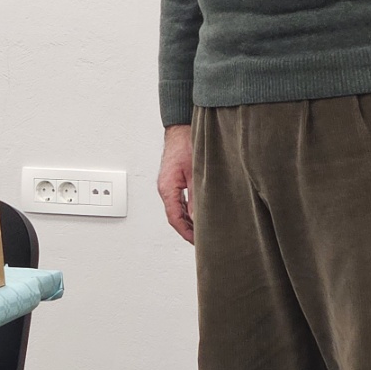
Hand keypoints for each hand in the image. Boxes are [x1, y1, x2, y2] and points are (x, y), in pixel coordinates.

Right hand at [158, 124, 193, 243]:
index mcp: (167, 187)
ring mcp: (170, 184)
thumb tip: (199, 218)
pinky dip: (190, 210)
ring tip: (205, 231)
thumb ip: (197, 196)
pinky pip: (181, 201)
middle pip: (175, 216)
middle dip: (189, 230)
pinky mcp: (175, 180)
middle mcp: (166, 188)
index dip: (186, 232)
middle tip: (204, 241)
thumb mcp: (196, 171)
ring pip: (178, 209)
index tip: (197, 242)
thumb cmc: (187, 143)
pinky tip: (201, 214)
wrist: (182, 126)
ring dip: (190, 220)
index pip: (174, 218)